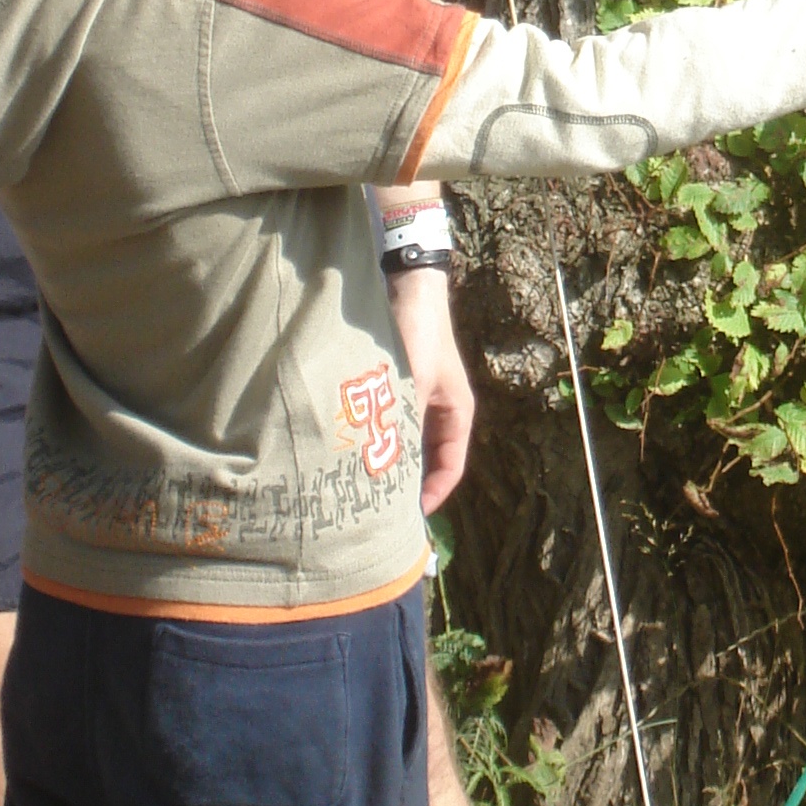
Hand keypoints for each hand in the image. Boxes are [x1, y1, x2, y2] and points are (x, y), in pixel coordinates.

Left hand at [386, 256, 475, 513]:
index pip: (450, 468)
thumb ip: (402, 422)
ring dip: (385, 462)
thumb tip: (383, 466)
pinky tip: (350, 453)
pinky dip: (371, 441)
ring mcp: (413, 401)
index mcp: (455, 414)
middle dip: (405, 486)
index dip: (433, 496)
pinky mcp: (390, 390)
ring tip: (361, 487)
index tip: (411, 518)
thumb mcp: (414, 382)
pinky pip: (383, 426)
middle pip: (425, 462)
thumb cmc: (419, 334)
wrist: (405, 286)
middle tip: (379, 512)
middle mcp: (435, 412)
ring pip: (402, 445)